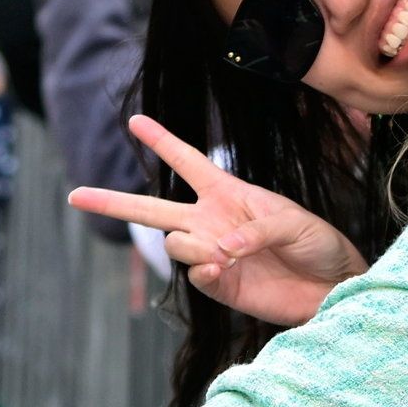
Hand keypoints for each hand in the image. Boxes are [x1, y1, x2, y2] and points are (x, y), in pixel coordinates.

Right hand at [69, 114, 369, 329]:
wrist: (332, 286)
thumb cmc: (317, 243)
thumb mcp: (292, 223)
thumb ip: (254, 231)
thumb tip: (219, 251)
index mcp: (228, 192)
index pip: (188, 162)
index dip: (162, 141)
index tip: (135, 121)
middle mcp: (211, 221)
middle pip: (152, 208)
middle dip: (112, 202)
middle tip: (75, 195)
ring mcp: (212, 254)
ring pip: (174, 243)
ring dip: (192, 245)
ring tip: (224, 254)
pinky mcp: (220, 285)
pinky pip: (195, 275)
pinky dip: (206, 270)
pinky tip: (226, 267)